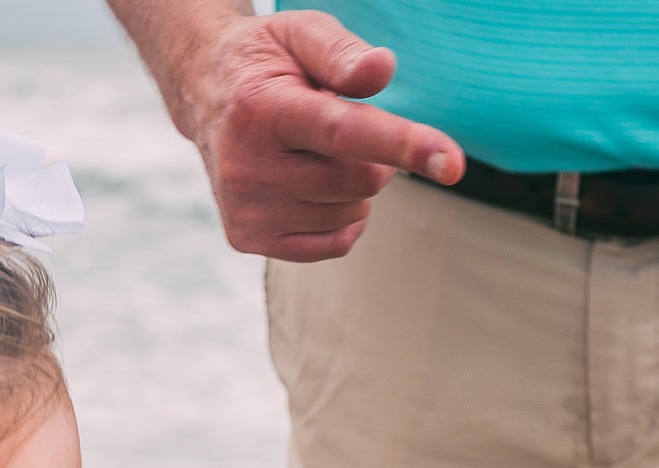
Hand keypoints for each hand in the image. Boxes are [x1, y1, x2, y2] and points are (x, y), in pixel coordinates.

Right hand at [159, 8, 463, 261]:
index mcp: (261, 110)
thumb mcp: (302, 33)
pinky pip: (333, 244)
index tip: (454, 164)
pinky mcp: (247, 238)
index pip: (344, 134)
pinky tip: (316, 186)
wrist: (205, 94)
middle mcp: (246, 166)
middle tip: (343, 126)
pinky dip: (343, 216)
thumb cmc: (269, 62)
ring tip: (316, 152)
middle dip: (374, 156)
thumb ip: (343, 51)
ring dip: (355, 184)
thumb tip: (383, 69)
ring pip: (351, 213)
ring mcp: (245, 209)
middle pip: (360, 180)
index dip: (404, 145)